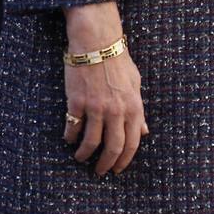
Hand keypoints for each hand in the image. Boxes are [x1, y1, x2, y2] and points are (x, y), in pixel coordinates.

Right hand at [62, 2, 147, 175]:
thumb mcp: (136, 86)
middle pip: (113, 148)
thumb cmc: (118, 61)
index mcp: (134, 110)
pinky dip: (70, 137)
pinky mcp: (77, 101)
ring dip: (85, 154)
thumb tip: (144, 132)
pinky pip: (73, 126)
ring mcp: (96, 108)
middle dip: (106, 164)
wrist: (96, 42)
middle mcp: (116, 112)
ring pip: (91, 141)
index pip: (132, 144)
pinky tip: (69, 140)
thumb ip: (139, 112)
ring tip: (80, 158)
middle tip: (100, 171)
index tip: (118, 169)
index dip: (125, 160)